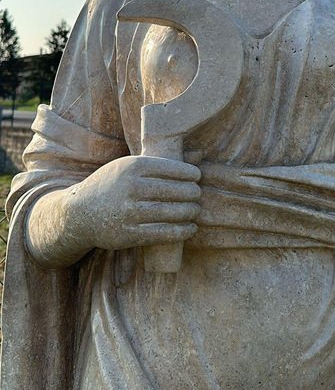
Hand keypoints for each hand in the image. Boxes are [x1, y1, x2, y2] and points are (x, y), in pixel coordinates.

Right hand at [26, 156, 200, 266]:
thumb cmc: (110, 185)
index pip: (171, 168)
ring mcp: (128, 212)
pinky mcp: (127, 235)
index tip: (197, 177)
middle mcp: (130, 188)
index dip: (189, 173)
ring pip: (170, 212)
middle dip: (192, 193)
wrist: (78, 213)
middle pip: (173, 191)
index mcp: (132, 166)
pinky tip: (191, 228)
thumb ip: (161, 162)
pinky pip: (161, 233)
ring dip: (190, 212)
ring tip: (196, 210)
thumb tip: (199, 154)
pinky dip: (181, 231)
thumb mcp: (128, 167)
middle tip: (198, 195)